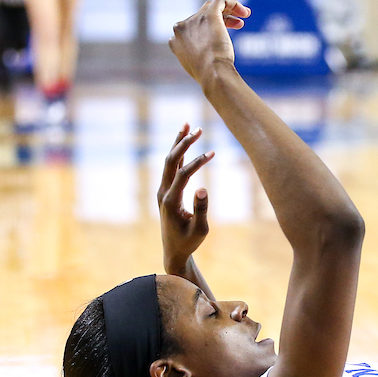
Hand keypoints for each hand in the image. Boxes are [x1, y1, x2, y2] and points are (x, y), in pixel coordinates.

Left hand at [157, 123, 214, 270]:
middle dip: (183, 143)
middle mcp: (164, 193)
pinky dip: (178, 153)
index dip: (197, 162)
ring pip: (169, 161)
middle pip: (170, 161)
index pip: (183, 174)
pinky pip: (172, 167)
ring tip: (188, 125)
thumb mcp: (201, 229)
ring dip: (178, 143)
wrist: (174, 251)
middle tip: (198, 128)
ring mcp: (163, 191)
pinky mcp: (167, 191)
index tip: (213, 153)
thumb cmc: (189, 241)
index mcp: (171, 201)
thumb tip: (204, 188)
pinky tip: (184, 141)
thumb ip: (201, 209)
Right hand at [169, 0, 251, 80]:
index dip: (207, 30)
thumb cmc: (210, 77)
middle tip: (238, 25)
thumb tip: (209, 57)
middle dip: (220, 18)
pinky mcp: (209, 15)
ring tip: (244, 16)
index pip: (191, 27)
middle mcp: (181, 28)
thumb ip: (200, 58)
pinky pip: (220, 0)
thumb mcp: (199, 68)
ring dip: (228, 10)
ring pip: (211, 6)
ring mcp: (194, 20)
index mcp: (175, 41)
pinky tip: (244, 12)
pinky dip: (232, 2)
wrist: (213, 74)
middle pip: (201, 15)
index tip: (223, 37)